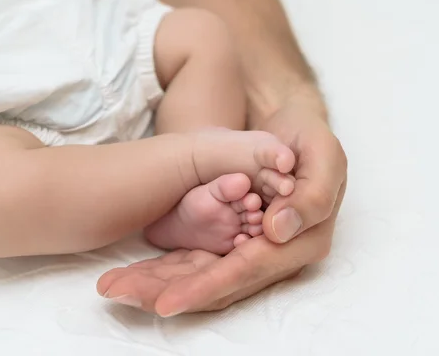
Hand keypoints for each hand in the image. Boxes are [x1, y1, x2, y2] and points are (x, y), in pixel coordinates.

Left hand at [96, 91, 346, 315]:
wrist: (295, 137)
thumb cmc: (309, 140)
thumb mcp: (323, 154)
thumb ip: (311, 196)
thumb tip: (277, 232)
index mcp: (300, 242)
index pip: (246, 271)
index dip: (207, 287)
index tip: (166, 301)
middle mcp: (273, 257)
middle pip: (217, 287)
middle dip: (167, 292)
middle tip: (118, 293)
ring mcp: (249, 252)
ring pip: (202, 281)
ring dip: (158, 286)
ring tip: (114, 287)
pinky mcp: (232, 245)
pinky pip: (197, 265)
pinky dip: (166, 271)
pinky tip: (132, 276)